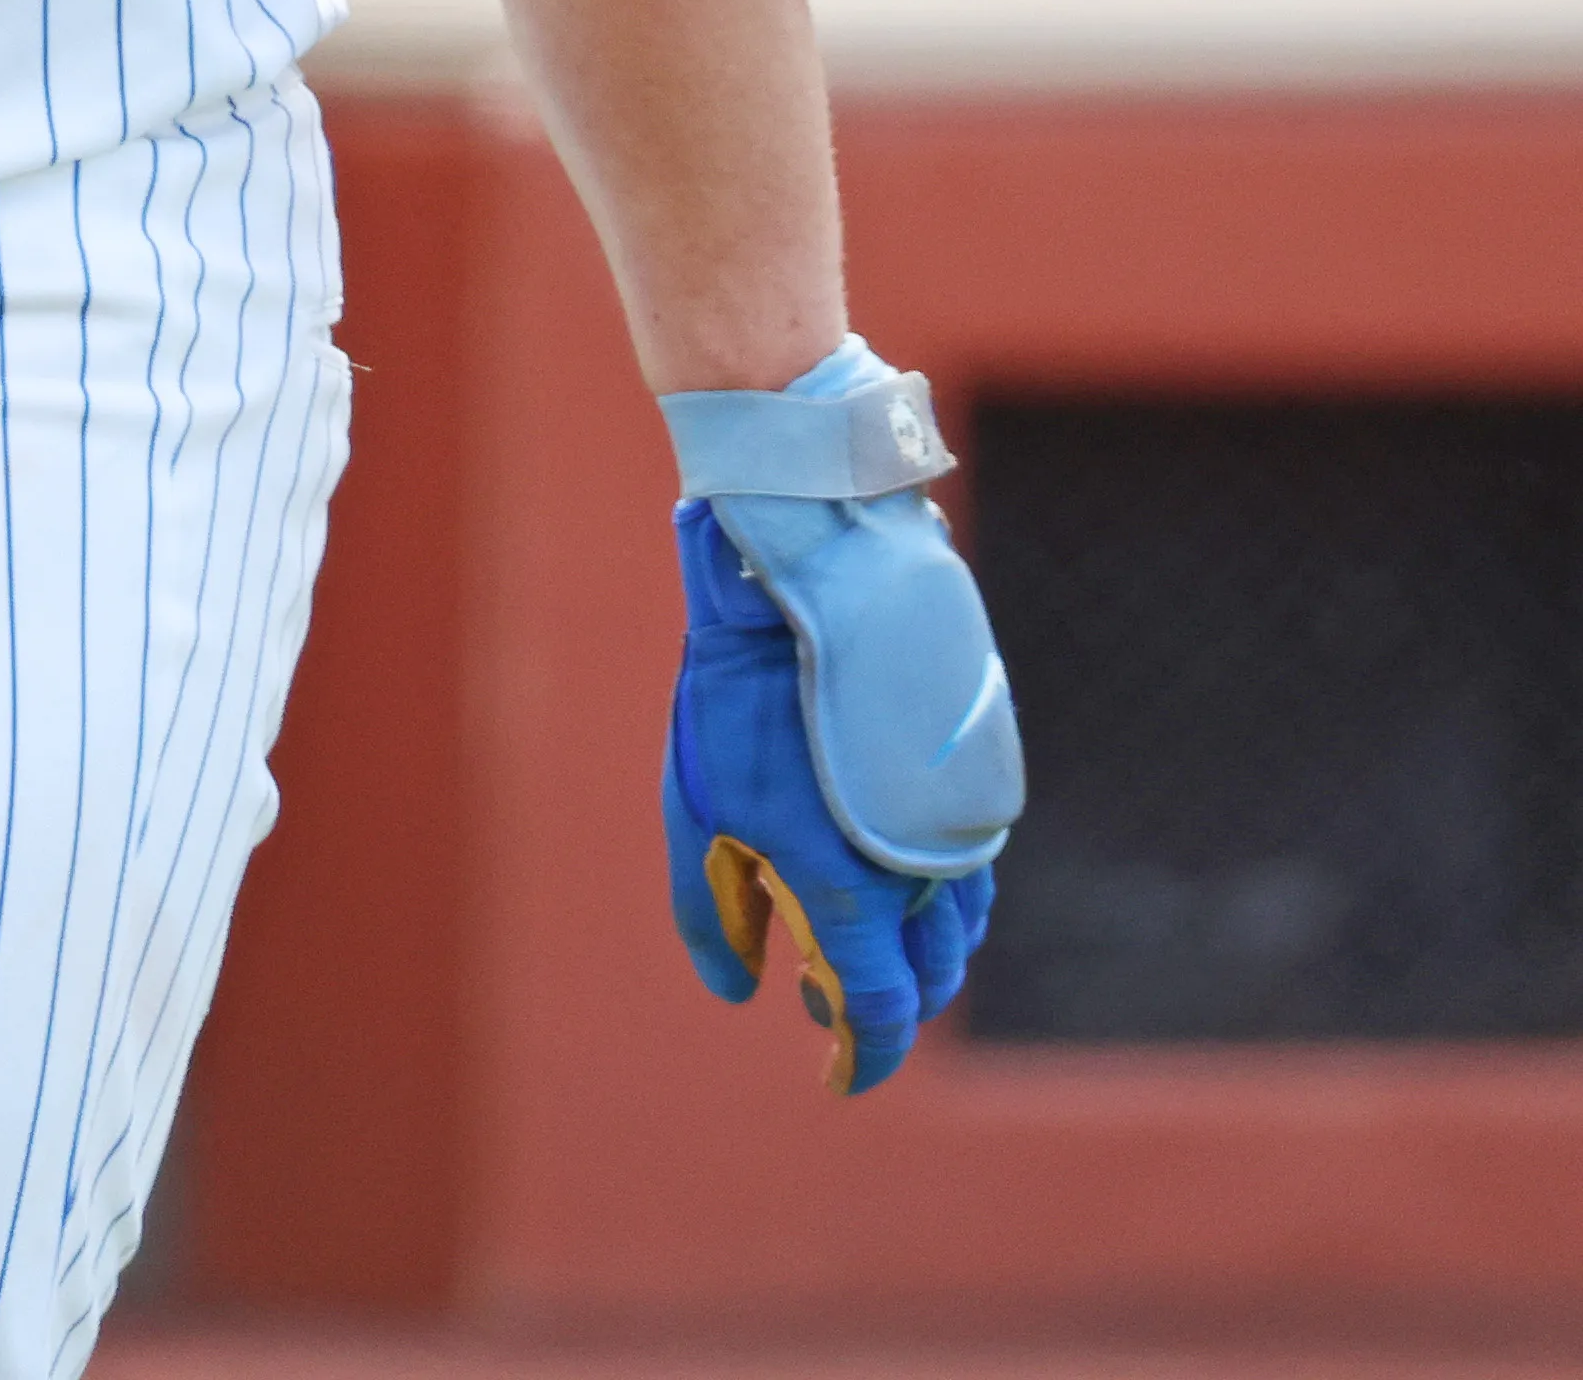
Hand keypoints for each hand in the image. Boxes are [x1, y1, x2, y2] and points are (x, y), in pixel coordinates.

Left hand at [664, 502, 996, 1089]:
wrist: (807, 593)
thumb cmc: (739, 706)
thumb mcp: (697, 814)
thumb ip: (712, 914)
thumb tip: (739, 990)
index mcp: (857, 895)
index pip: (879, 1012)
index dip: (862, 1057)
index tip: (837, 1077)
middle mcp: (926, 875)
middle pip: (928, 980)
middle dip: (884, 1005)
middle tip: (821, 995)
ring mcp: (960, 827)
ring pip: (960, 927)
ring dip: (918, 955)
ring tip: (851, 938)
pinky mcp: (973, 785)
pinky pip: (971, 871)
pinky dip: (940, 900)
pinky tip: (892, 876)